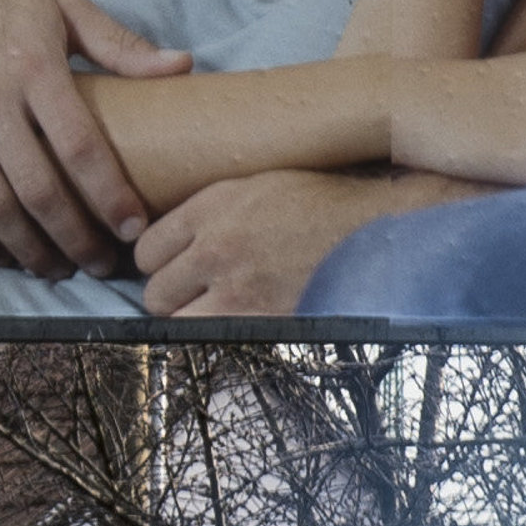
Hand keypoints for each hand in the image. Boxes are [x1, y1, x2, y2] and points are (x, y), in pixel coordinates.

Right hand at [0, 0, 182, 274]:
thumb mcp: (64, 8)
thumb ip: (121, 44)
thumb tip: (183, 66)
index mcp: (33, 65)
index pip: (80, 148)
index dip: (110, 197)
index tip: (132, 229)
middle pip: (38, 191)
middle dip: (75, 239)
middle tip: (98, 265)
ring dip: (28, 250)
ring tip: (54, 267)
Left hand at [134, 168, 450, 317]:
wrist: (378, 231)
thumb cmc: (326, 205)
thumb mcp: (261, 185)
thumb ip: (213, 208)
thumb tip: (178, 233)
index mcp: (214, 206)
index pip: (146, 247)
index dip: (158, 262)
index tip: (172, 267)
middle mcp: (216, 245)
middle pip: (154, 290)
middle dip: (170, 295)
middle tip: (193, 293)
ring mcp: (236, 288)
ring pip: (175, 320)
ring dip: (189, 319)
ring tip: (213, 311)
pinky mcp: (259, 320)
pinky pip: (210, 339)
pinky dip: (216, 337)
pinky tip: (235, 325)